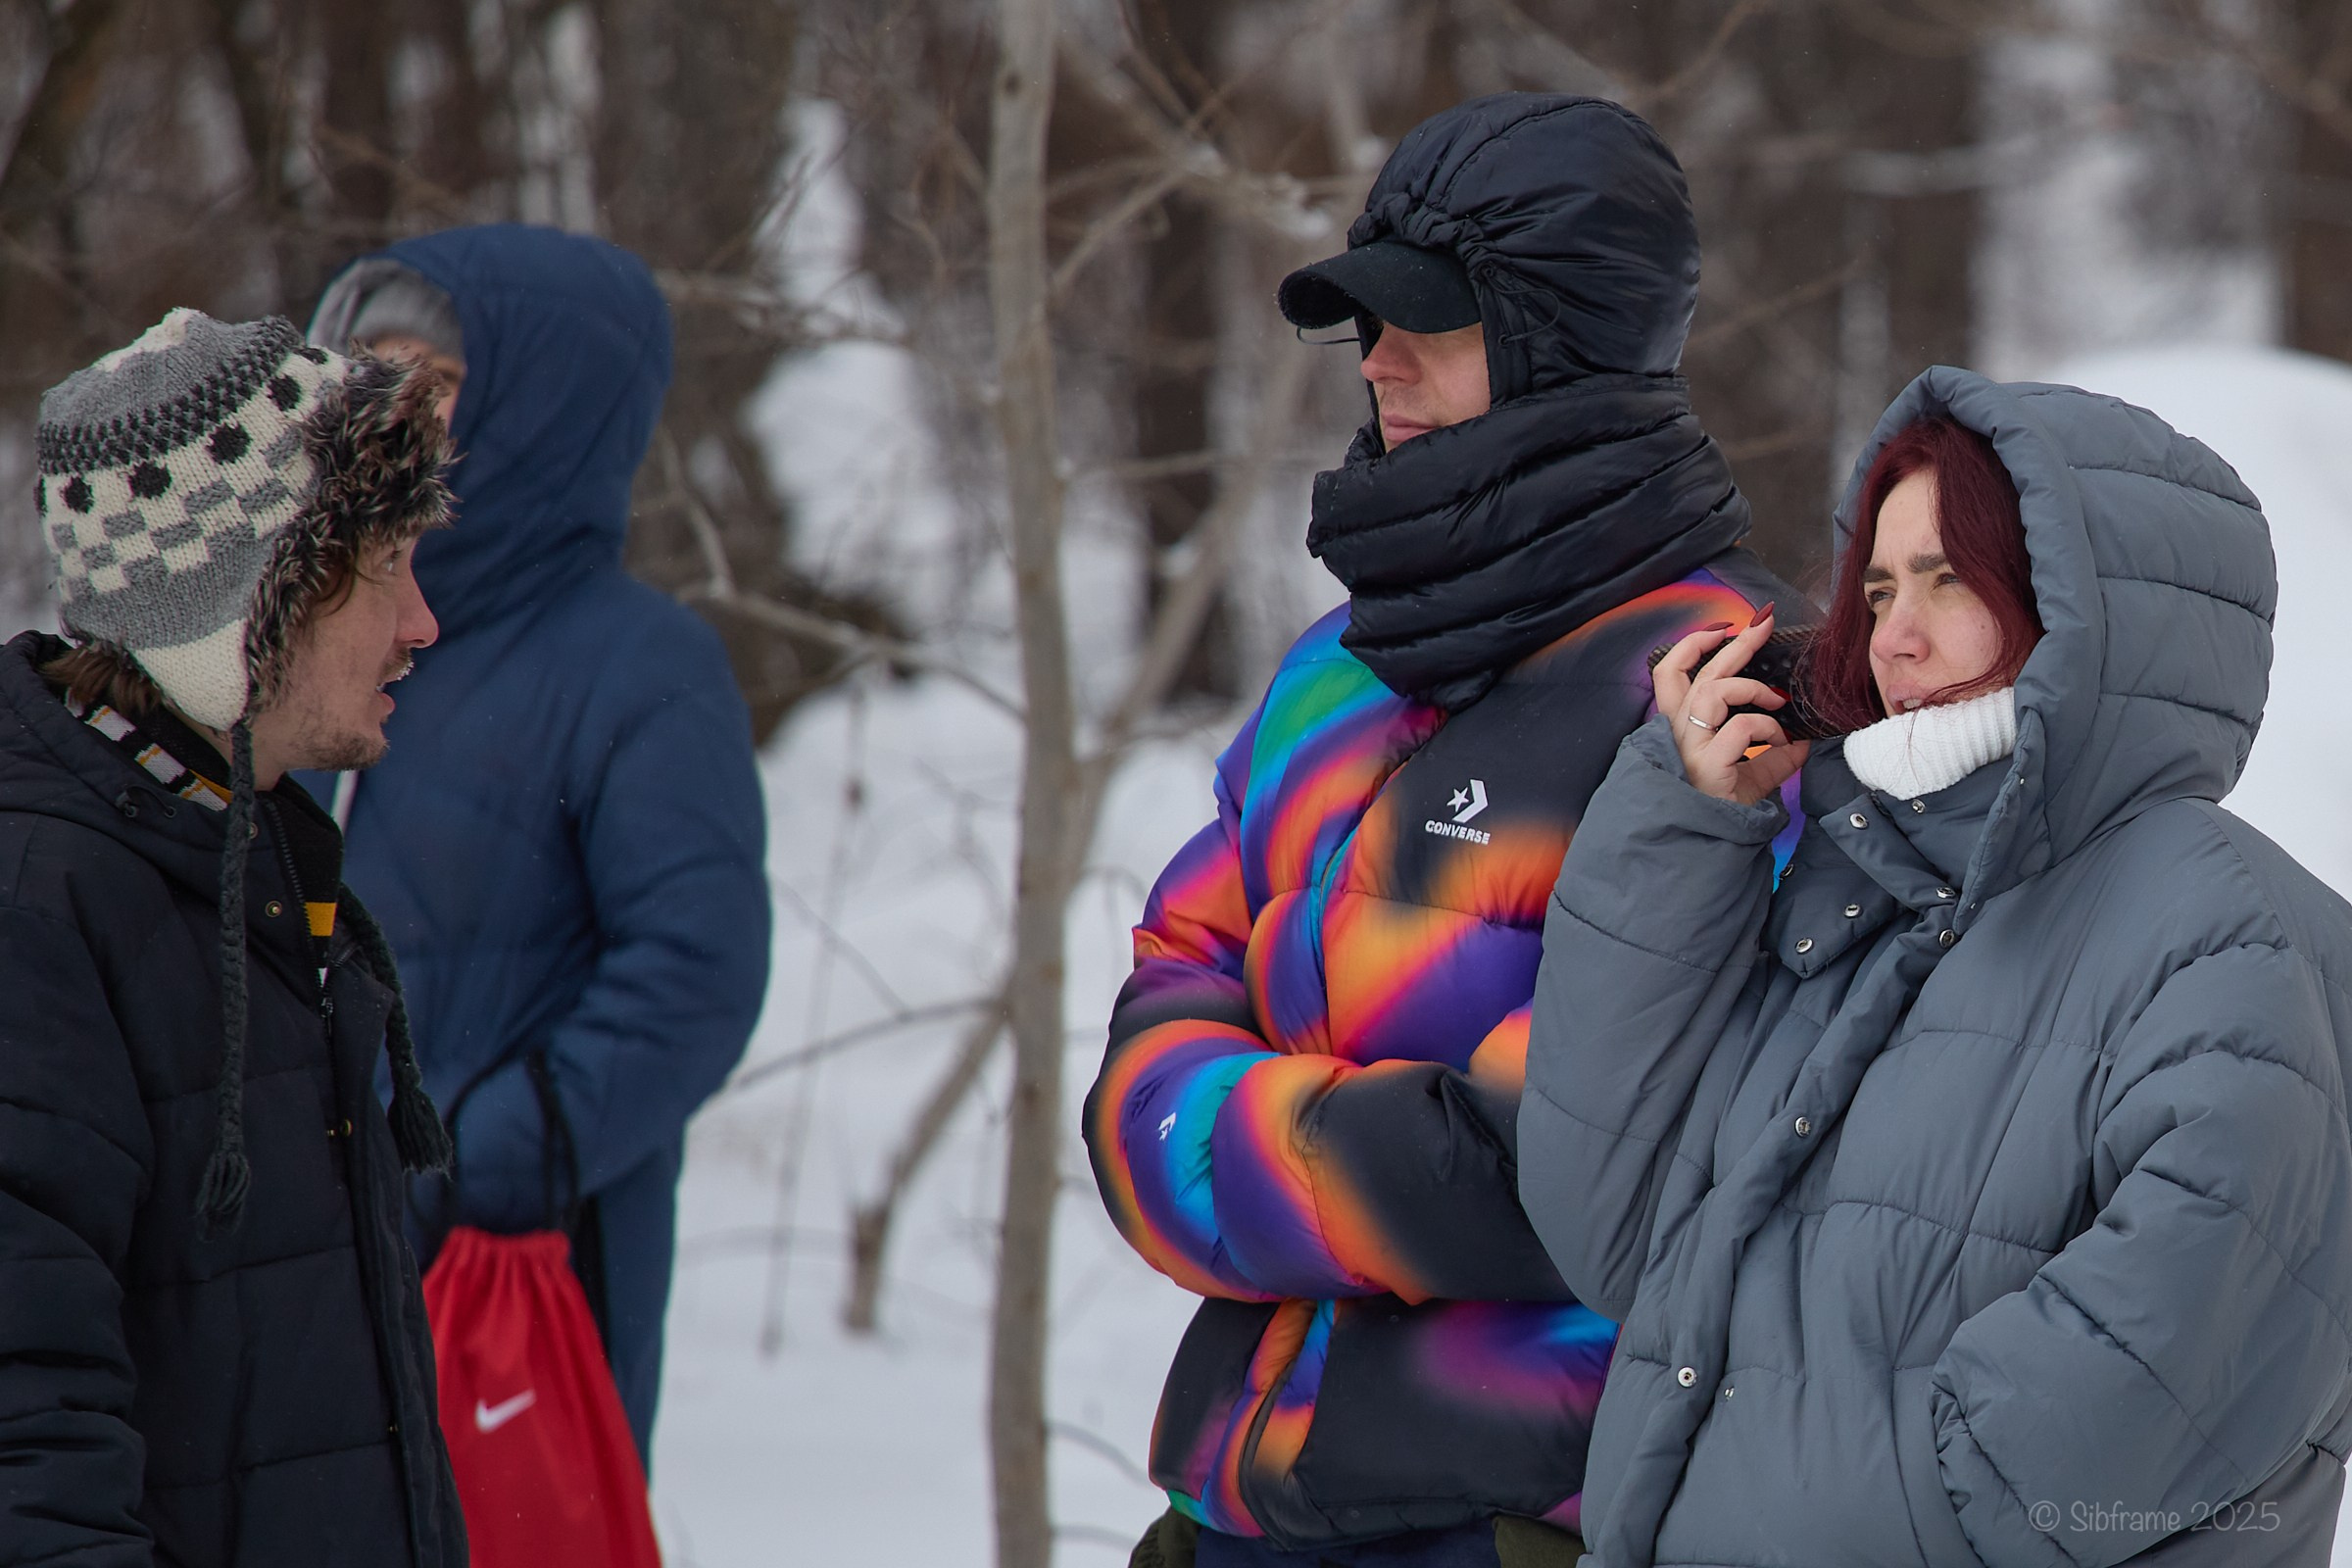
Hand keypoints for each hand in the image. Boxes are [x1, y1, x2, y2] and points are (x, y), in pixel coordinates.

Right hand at [1653, 605, 1811, 804]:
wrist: (1711, 848)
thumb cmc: (1724, 810)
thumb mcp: (1754, 777)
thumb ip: (1775, 757)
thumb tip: (1805, 741)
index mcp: (1681, 729)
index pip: (1670, 674)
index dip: (1693, 645)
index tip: (1723, 630)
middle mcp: (1679, 733)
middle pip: (1698, 672)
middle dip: (1734, 643)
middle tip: (1763, 625)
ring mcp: (1690, 747)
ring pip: (1713, 692)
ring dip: (1750, 688)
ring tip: (1777, 700)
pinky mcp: (1707, 764)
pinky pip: (1741, 728)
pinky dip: (1768, 728)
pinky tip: (1783, 742)